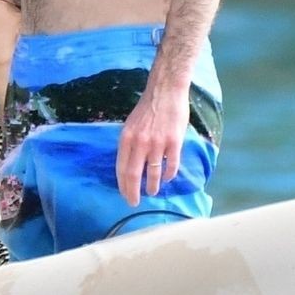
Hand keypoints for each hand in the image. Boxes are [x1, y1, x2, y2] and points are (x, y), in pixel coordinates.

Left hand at [116, 83, 188, 206]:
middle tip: (134, 202)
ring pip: (153, 172)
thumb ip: (129, 145)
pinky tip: (166, 179)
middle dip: (133, 191)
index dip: (123, 185)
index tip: (124, 195)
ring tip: (152, 192)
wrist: (165, 92)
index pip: (121, 168)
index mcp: (126, 138)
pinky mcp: (174, 142)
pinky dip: (168, 175)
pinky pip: (171, 165)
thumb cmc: (147, 110)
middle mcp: (139, 142)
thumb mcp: (130, 126)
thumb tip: (127, 166)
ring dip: (152, 185)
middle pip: (134, 174)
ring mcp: (157, 143)